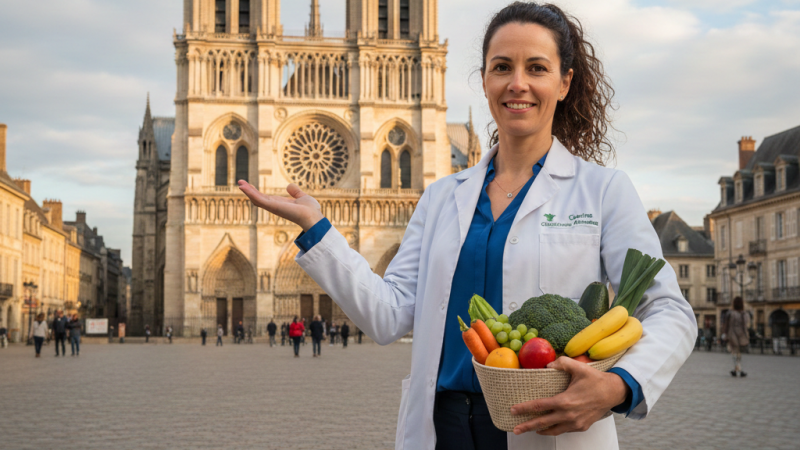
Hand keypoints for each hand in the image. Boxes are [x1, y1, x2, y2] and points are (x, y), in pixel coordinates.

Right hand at [238, 181, 323, 230]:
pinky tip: (244, 187)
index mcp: (280, 203)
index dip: (256, 191)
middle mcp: (275, 206)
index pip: (264, 197)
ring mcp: (273, 207)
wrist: (313, 217)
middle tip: (240, 182)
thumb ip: (295, 192)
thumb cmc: (310, 210)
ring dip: (248, 191)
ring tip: (240, 183)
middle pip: (258, 198)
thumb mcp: (302, 197)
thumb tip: (289, 186)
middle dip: (249, 190)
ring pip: (257, 199)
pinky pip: (259, 200)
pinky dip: (251, 193)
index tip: (248, 184)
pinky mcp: (273, 206)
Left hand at [510, 356, 628, 435]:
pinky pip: (563, 430)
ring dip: (540, 430)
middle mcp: (568, 415)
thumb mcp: (578, 367)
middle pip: (542, 423)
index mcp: (565, 401)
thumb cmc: (595, 380)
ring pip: (553, 430)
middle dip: (527, 426)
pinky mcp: (581, 427)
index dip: (525, 408)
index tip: (513, 410)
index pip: (540, 406)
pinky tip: (547, 428)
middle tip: (515, 429)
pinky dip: (554, 430)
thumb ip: (562, 363)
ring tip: (529, 430)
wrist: (613, 392)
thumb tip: (548, 364)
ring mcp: (575, 423)